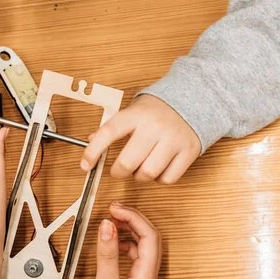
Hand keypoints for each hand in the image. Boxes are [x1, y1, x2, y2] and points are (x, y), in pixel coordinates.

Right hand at [75, 204, 161, 278]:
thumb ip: (107, 254)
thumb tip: (108, 226)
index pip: (150, 238)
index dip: (135, 218)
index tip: (115, 209)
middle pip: (149, 240)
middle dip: (133, 221)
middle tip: (113, 211)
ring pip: (141, 248)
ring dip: (128, 232)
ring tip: (109, 224)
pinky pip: (132, 258)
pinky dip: (122, 246)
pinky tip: (109, 245)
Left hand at [81, 95, 200, 183]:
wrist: (194, 99)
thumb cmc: (158, 109)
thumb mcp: (133, 110)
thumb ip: (113, 125)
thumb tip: (91, 139)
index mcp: (136, 114)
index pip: (108, 132)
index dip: (93, 151)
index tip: (85, 165)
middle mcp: (154, 127)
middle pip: (128, 162)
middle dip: (118, 172)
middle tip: (118, 170)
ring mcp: (173, 140)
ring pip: (148, 174)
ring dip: (139, 177)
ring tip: (140, 168)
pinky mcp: (189, 151)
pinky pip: (168, 178)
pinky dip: (160, 179)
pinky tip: (159, 168)